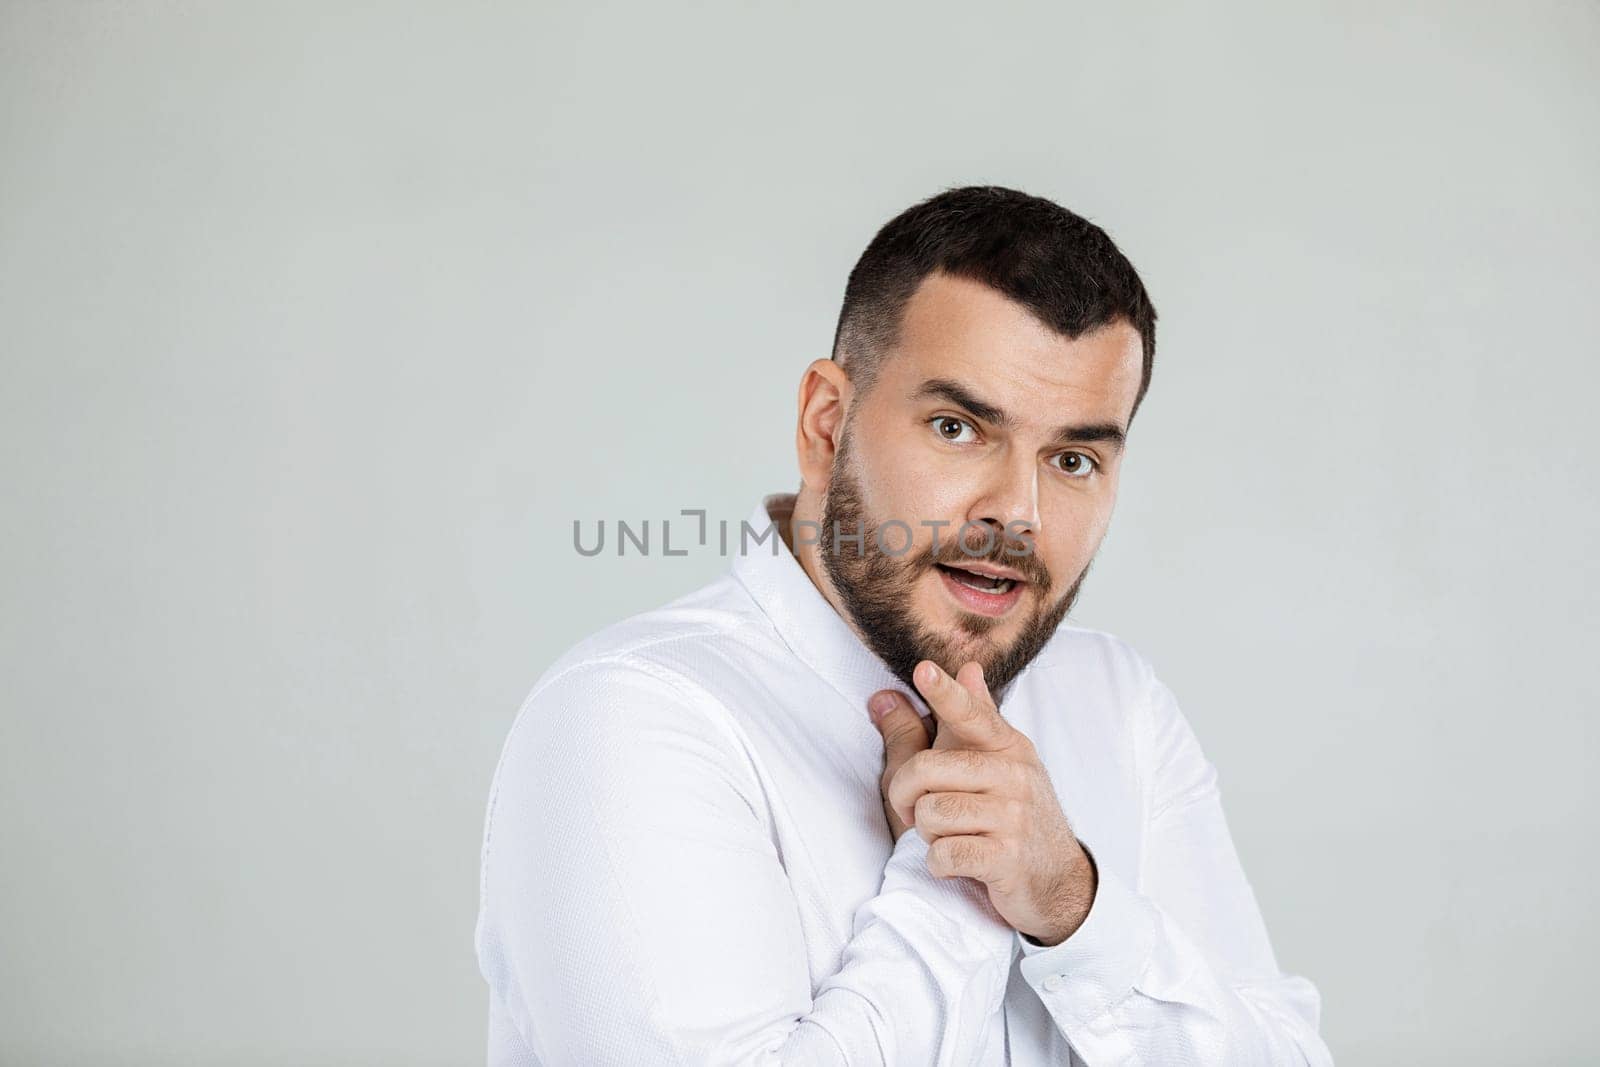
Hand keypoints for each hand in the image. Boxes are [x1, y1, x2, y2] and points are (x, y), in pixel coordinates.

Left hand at [867, 659, 1097, 945]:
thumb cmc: (1009, 815)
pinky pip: (944, 854)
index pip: (970, 714)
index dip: (945, 693)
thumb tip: (951, 671)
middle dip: (904, 795)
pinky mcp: (1007, 858)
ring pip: (930, 814)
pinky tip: (957, 863)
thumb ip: (963, 720)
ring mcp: (1014, 817)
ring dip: (927, 833)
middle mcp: (1014, 775)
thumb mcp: (992, 763)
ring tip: (949, 836)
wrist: (1057, 880)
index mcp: (1006, 746)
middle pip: (925, 769)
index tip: (923, 669)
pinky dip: (938, 864)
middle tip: (914, 811)